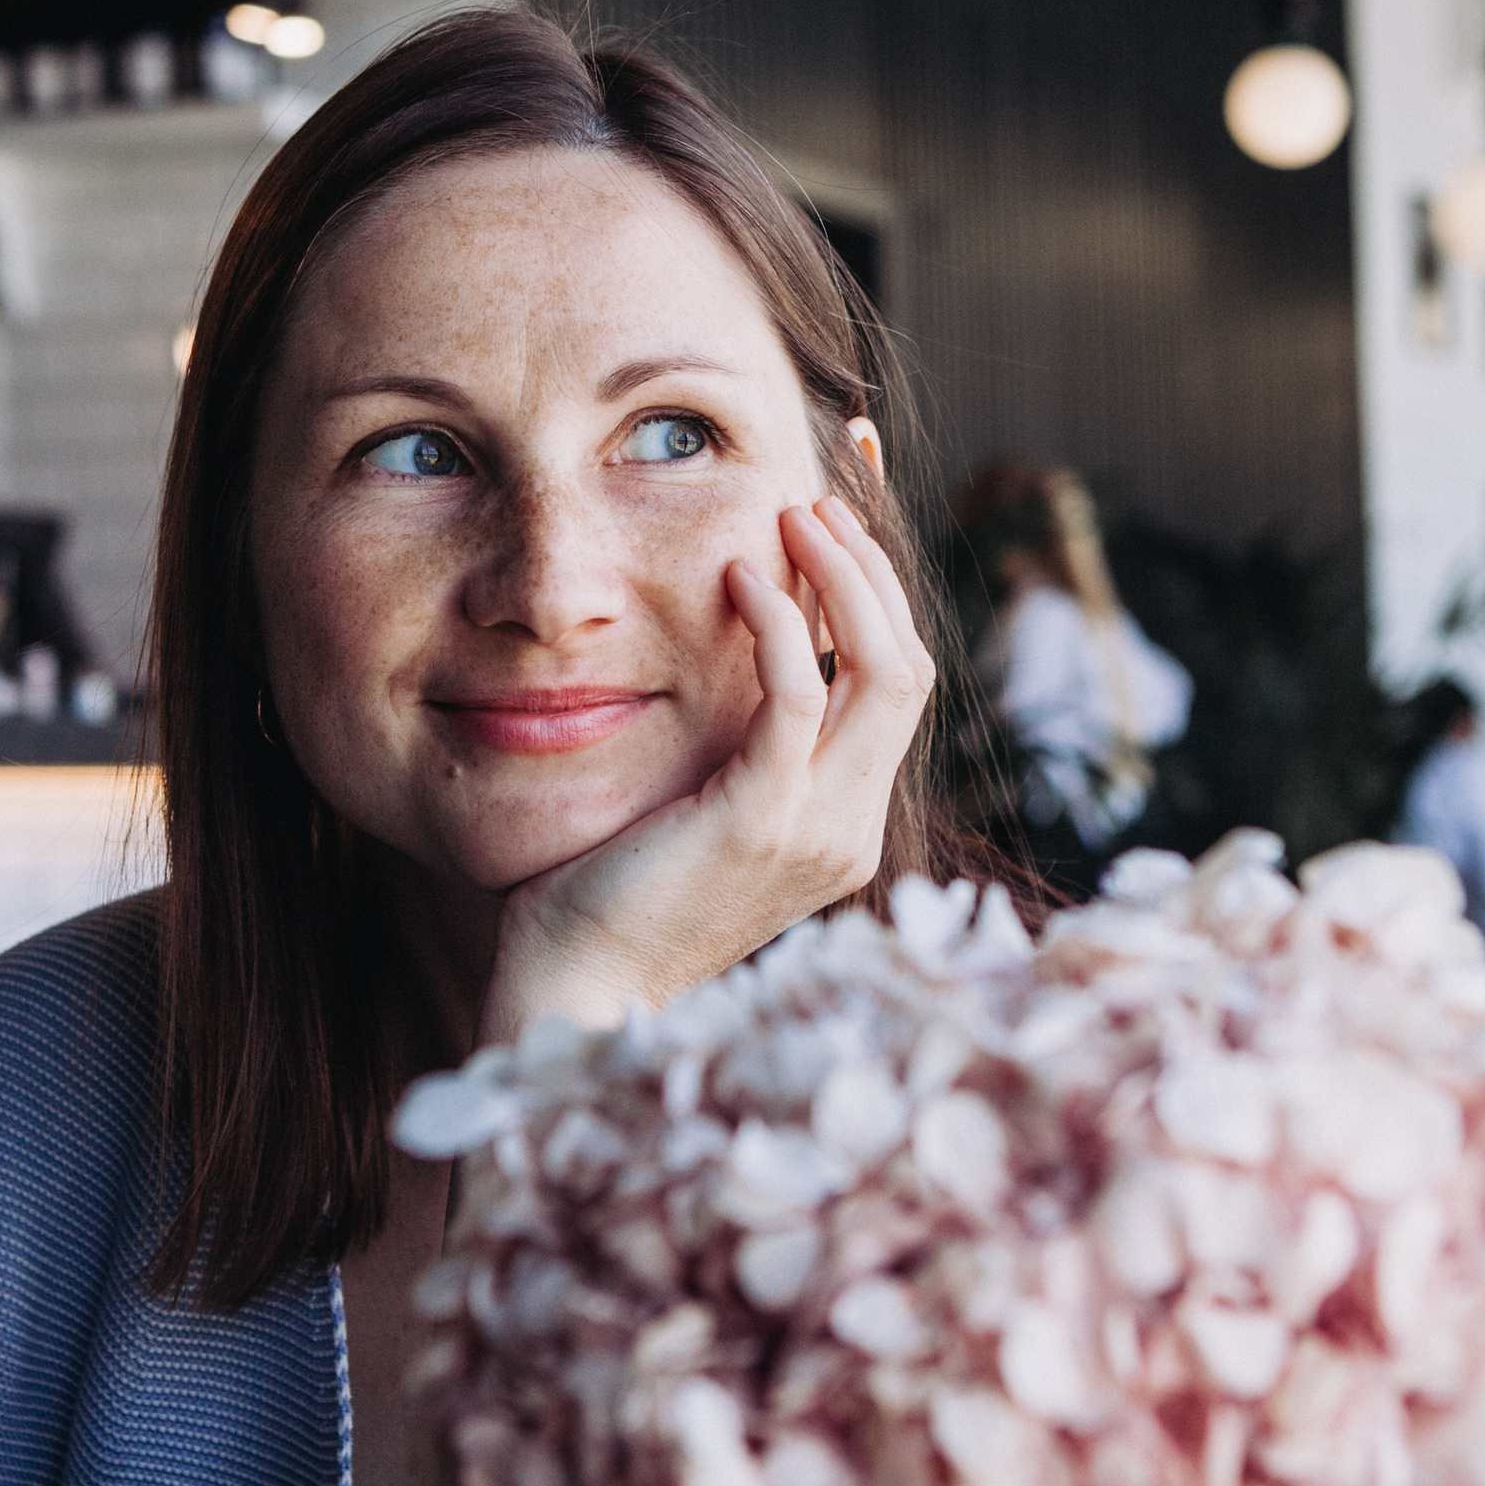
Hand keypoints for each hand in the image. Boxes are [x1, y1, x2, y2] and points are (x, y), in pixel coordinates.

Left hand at [476, 491, 933, 1043]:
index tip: (846, 497)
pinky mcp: (762, 822)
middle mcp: (852, 827)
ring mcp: (818, 830)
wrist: (573, 992)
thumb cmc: (607, 893)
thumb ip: (734, 736)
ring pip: (884, 671)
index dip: (883, 585)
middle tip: (820, 493)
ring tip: (791, 513)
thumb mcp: (694, 800)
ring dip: (843, 577)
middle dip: (874, 566)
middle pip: (911, 664)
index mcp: (843, 822)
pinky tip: (741, 576)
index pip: (900, 681)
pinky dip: (781, 625)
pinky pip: (801, 698)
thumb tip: (736, 636)